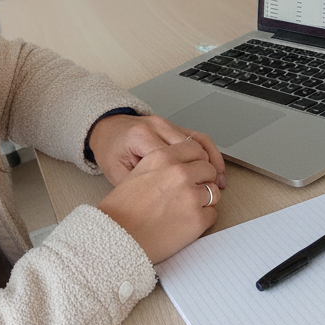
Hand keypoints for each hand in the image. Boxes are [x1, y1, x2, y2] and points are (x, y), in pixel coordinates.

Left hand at [87, 114, 225, 189]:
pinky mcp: (174, 125)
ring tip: (218, 183)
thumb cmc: (110, 151)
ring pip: (200, 142)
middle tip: (210, 194)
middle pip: (191, 150)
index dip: (186, 181)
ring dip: (212, 163)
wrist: (106, 129)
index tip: (193, 198)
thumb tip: (165, 202)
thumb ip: (140, 185)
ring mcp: (168, 123)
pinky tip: (216, 167)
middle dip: (204, 173)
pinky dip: (210, 152)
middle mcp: (157, 127)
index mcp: (141, 137)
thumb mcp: (117, 173)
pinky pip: (198, 137)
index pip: (172, 160)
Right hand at [96, 139, 220, 263]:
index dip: (197, 160)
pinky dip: (202, 219)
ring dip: (204, 200)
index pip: (195, 148)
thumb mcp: (137, 173)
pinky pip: (213, 214)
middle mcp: (179, 173)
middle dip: (203, 180)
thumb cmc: (121, 210)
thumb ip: (163, 166)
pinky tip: (184, 223)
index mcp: (162, 158)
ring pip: (214, 192)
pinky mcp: (198, 219)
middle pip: (208, 169)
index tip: (195, 170)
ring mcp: (191, 196)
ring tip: (184, 210)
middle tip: (191, 192)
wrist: (116, 237)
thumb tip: (186, 167)